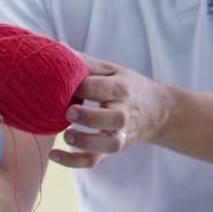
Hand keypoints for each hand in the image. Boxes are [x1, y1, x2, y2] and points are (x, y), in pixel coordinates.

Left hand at [51, 55, 170, 169]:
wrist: (158, 112)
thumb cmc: (128, 87)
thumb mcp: (112, 70)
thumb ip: (86, 63)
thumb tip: (57, 49)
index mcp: (121, 89)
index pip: (101, 88)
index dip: (80, 86)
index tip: (60, 83)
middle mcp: (123, 113)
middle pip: (113, 119)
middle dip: (90, 117)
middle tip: (69, 112)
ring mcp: (119, 135)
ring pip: (108, 145)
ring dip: (86, 142)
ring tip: (66, 136)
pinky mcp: (112, 149)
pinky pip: (95, 160)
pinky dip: (74, 161)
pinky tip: (54, 155)